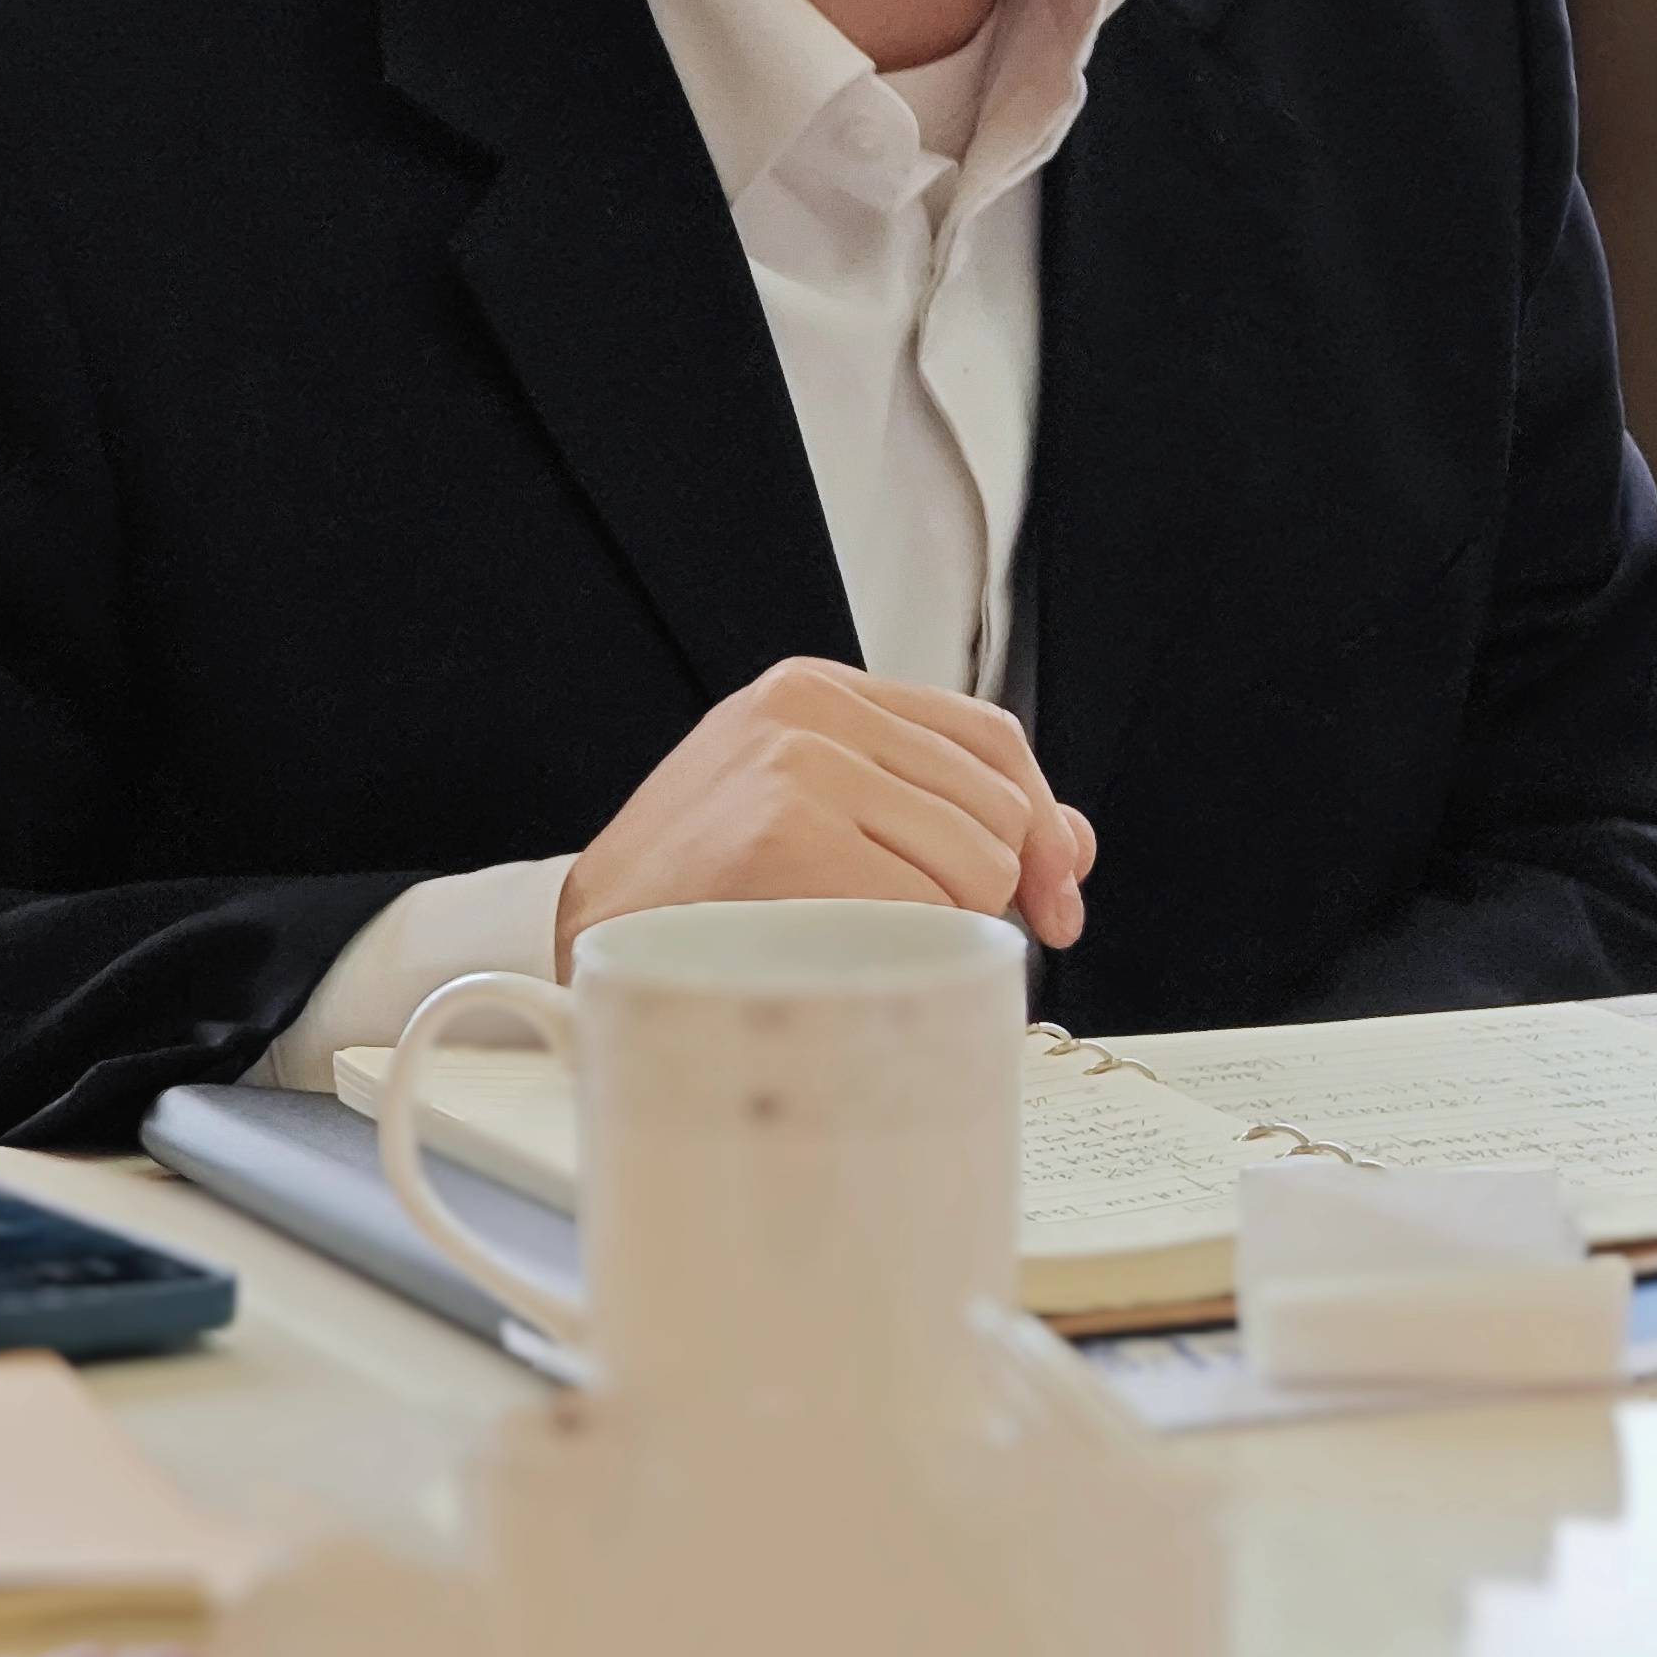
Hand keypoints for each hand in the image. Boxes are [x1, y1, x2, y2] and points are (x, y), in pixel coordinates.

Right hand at [554, 657, 1095, 972]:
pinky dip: (902, 960)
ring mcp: (795, 769)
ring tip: (849, 947)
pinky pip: (923, 915)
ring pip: (975, 868)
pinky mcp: (783, 839)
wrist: (583, 949)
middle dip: (983, 893)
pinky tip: (836, 964)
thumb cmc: (703, 896)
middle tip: (909, 940)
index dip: (1042, 825)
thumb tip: (1073, 845)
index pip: (989, 741)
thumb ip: (941, 811)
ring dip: (938, 931)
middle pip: (994, 811)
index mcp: (817, 692)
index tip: (1057, 901)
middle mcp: (808, 711)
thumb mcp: (823, 820)